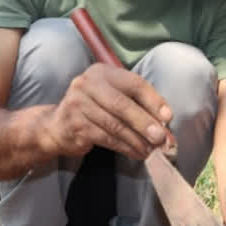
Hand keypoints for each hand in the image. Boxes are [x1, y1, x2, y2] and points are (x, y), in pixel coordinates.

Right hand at [42, 63, 173, 160]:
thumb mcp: (113, 98)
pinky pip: (106, 138)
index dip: (153, 100)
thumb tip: (164, 123)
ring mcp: (78, 104)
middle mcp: (87, 84)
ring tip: (151, 150)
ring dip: (137, 140)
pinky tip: (136, 153)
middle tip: (161, 139)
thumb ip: (137, 105)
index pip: (134, 83)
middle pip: (123, 105)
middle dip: (145, 123)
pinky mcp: (75, 124)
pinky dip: (125, 147)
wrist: (57, 126)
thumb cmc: (94, 110)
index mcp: (103, 72)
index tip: (168, 117)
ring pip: (115, 124)